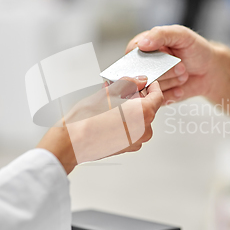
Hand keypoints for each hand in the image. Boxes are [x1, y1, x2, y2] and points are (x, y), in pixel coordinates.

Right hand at [37, 77, 163, 173]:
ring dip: (129, 109)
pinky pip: (132, 130)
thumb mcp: (109, 92)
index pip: (158, 96)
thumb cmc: (87, 120)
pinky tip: (109, 115)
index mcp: (144, 114)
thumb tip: (139, 81)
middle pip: (147, 108)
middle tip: (120, 90)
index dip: (152, 86)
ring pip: (139, 119)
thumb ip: (129, 83)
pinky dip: (124, 121)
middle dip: (136, 97)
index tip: (146, 82)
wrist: (71, 143)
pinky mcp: (127, 148)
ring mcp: (136, 141)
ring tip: (110, 102)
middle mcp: (144, 130)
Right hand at [126, 25, 216, 103]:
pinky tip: (181, 86)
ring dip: (171, 82)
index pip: (131, 54)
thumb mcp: (181, 34)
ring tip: (183, 75)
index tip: (161, 58)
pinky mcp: (156, 96)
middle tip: (182, 66)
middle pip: (141, 73)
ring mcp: (150, 81)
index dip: (144, 59)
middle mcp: (143, 65)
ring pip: (149, 88)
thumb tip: (141, 44)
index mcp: (143, 46)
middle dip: (165, 71)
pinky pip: (157, 99)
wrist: (210, 70)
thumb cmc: (195, 49)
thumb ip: (161, 35)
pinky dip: (172, 93)